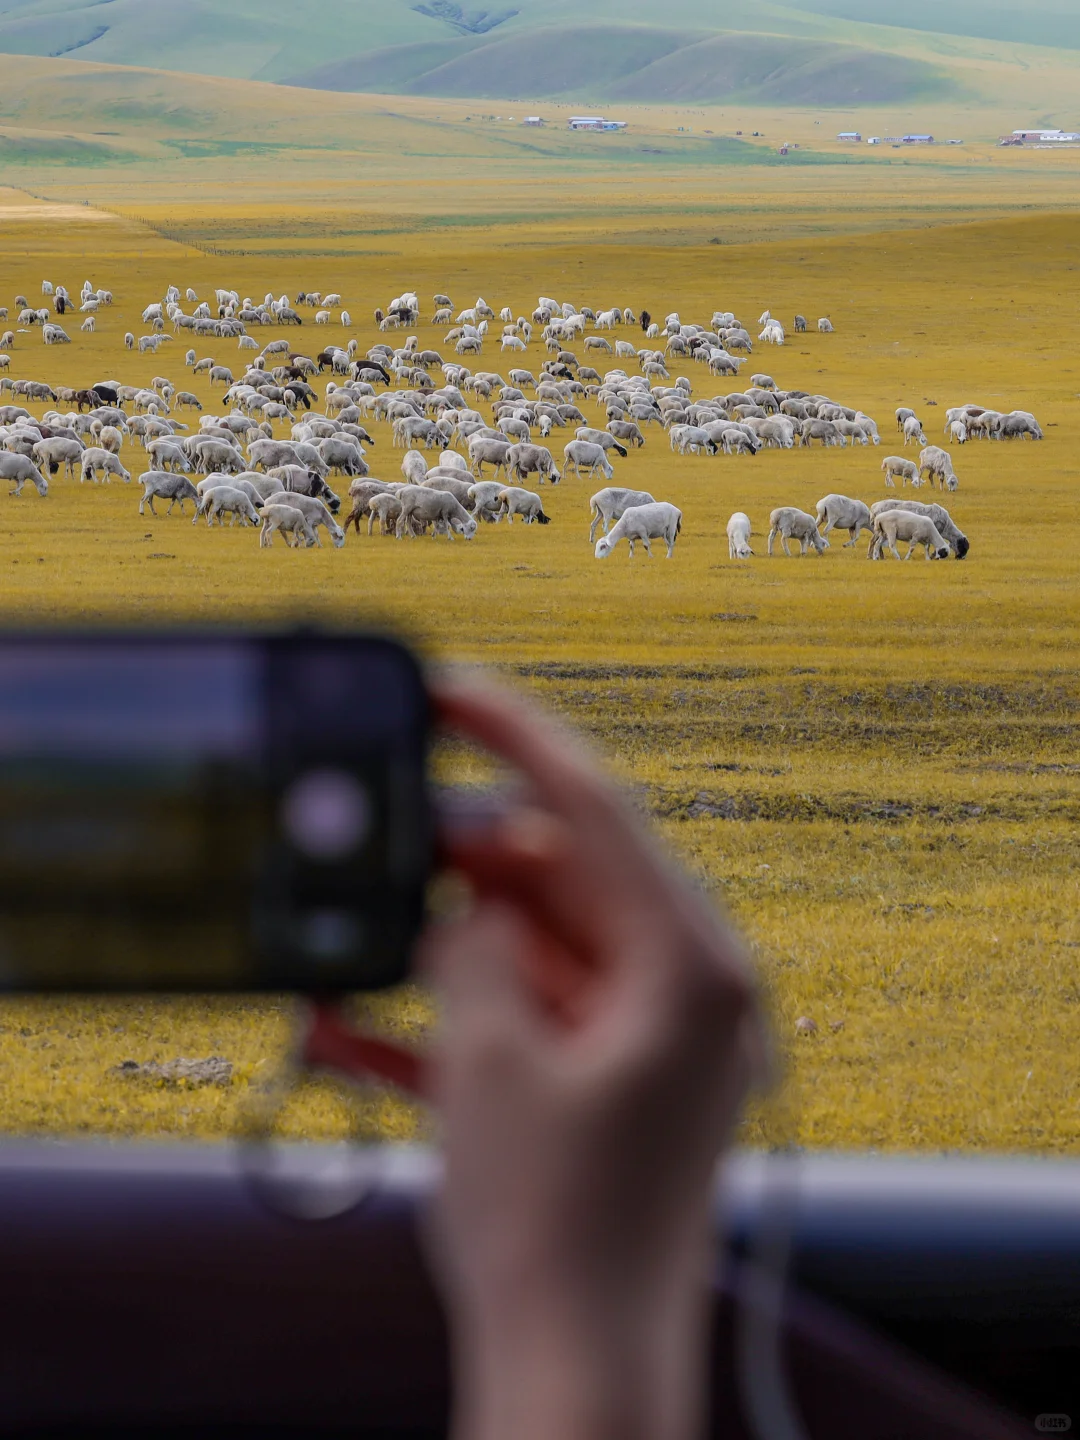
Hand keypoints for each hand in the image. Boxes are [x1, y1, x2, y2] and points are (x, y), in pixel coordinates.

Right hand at [421, 674, 765, 1439]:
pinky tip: (355, 1028)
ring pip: (535, 949)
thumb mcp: (489, 1062)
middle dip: (462, 860)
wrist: (578, 1375)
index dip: (514, 737)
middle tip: (382, 839)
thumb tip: (462, 899)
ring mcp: (647, 1043)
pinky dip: (453, 1020)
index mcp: (687, 963)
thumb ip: (472, 948)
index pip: (595, 809)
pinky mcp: (609, 1090)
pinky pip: (526, 1023)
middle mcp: (683, 992)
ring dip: (444, 949)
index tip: (448, 691)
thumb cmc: (558, 1229)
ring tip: (355, 941)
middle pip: (562, 878)